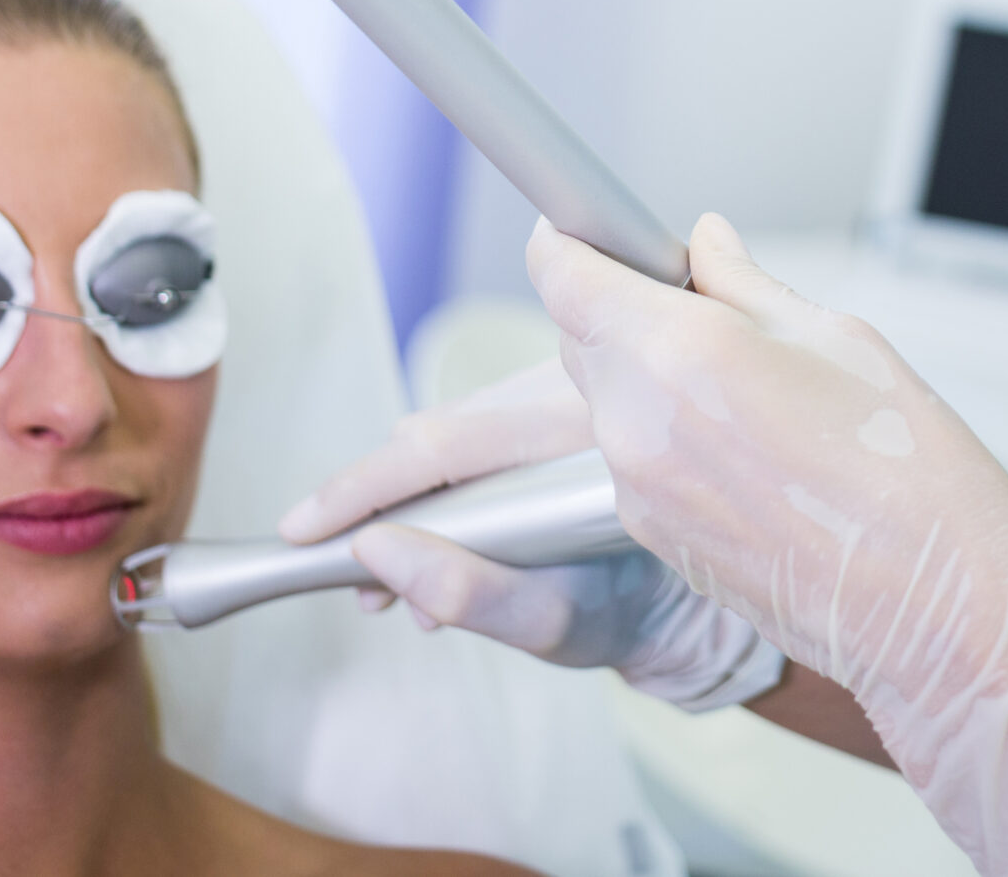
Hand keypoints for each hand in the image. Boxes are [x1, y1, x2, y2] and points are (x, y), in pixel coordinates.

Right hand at [278, 354, 784, 711]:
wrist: (698, 599)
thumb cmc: (639, 611)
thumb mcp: (559, 624)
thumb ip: (473, 594)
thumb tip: (378, 554)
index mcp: (589, 430)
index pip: (449, 443)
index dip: (368, 485)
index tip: (309, 525)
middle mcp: (583, 388)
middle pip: (448, 428)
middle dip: (382, 498)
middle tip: (354, 575)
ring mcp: (574, 384)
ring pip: (462, 423)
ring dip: (415, 494)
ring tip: (396, 577)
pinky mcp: (563, 392)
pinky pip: (484, 423)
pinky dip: (448, 480)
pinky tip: (434, 540)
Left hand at [533, 212, 1007, 876]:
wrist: (936, 608)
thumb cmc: (909, 475)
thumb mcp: (838, 338)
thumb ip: (746, 286)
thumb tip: (706, 246)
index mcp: (678, 352)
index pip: (562, 275)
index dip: (568, 239)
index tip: (588, 228)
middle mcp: (638, 422)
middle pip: (579, 335)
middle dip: (620, 307)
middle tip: (699, 301)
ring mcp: (638, 489)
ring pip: (609, 399)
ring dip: (646, 376)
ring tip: (746, 388)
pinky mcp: (654, 537)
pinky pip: (634, 459)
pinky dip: (666, 436)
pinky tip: (747, 446)